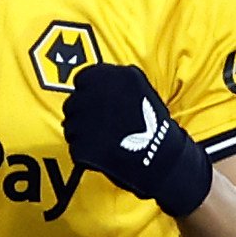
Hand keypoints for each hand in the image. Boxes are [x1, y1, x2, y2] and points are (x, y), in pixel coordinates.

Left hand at [62, 63, 211, 217]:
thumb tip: (90, 86)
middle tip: (100, 127)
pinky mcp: (84, 146)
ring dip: (81, 134)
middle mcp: (98, 94)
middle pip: (73, 103)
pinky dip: (85, 153)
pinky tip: (104, 154)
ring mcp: (89, 120)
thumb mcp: (140, 90)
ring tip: (105, 141)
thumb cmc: (154, 127)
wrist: (164, 159)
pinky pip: (75, 148)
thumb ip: (114, 85)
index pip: (82, 78)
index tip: (94, 103)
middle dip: (81, 115)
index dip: (87, 93)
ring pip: (71, 126)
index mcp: (114, 77)